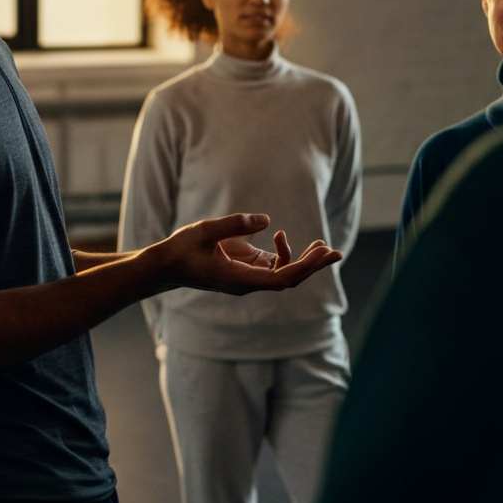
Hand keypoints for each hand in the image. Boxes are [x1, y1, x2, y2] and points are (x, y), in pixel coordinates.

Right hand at [150, 214, 341, 295]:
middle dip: (313, 266)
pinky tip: (279, 236)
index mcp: (240, 279)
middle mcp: (248, 282)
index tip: (322, 254)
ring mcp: (248, 277)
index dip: (304, 267)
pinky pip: (273, 265)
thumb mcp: (205, 230)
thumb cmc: (182, 250)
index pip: (281, 278)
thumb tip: (266, 220)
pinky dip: (283, 252)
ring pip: (284, 273)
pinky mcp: (245, 269)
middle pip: (289, 279)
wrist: (166, 266)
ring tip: (322, 245)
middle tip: (336, 252)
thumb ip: (235, 224)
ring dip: (304, 260)